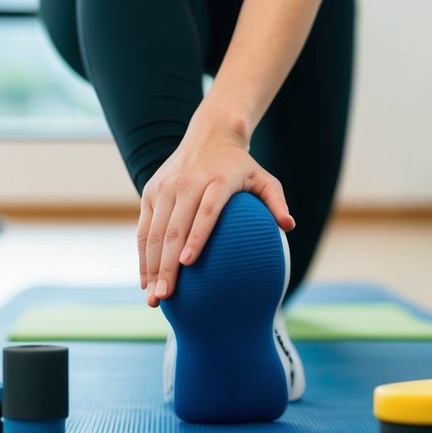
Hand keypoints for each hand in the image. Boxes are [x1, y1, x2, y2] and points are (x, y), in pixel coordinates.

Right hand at [138, 116, 294, 307]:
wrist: (210, 135)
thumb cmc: (241, 166)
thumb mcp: (264, 178)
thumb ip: (276, 201)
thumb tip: (289, 226)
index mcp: (217, 180)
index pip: (205, 211)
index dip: (196, 237)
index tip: (189, 263)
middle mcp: (187, 183)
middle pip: (174, 229)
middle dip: (167, 265)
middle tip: (165, 297)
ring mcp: (165, 188)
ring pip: (153, 232)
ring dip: (151, 267)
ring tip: (153, 297)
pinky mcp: (151, 192)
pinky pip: (143, 228)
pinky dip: (143, 256)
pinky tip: (146, 280)